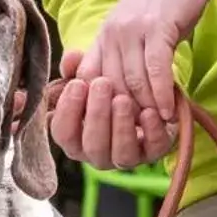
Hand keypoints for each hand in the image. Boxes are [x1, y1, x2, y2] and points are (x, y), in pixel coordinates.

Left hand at [45, 0, 216, 167]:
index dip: (98, 113)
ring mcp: (131, 30)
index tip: (117, 133)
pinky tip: (168, 111)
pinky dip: (161, 93)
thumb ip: (128, 60)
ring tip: (157, 131)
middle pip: (109, 91)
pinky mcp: (156, 26)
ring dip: (146, 111)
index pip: (88, 85)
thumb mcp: (139, 30)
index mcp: (103, 39)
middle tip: (140, 139)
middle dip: (124, 119)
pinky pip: (154, 68)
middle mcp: (110, 35)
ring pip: (131, 83)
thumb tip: (130, 99)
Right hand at [46, 52, 173, 169]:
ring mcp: (126, 158)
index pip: (63, 134)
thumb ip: (75, 67)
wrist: (144, 97)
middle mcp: (98, 155)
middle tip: (102, 84)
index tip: (77, 83)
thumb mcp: (89, 75)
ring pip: (122, 154)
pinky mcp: (154, 153)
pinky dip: (152, 131)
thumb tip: (71, 58)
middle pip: (93, 146)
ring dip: (121, 126)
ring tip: (122, 99)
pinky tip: (149, 112)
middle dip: (96, 115)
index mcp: (76, 140)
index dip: (67, 111)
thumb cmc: (106, 90)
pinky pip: (154, 148)